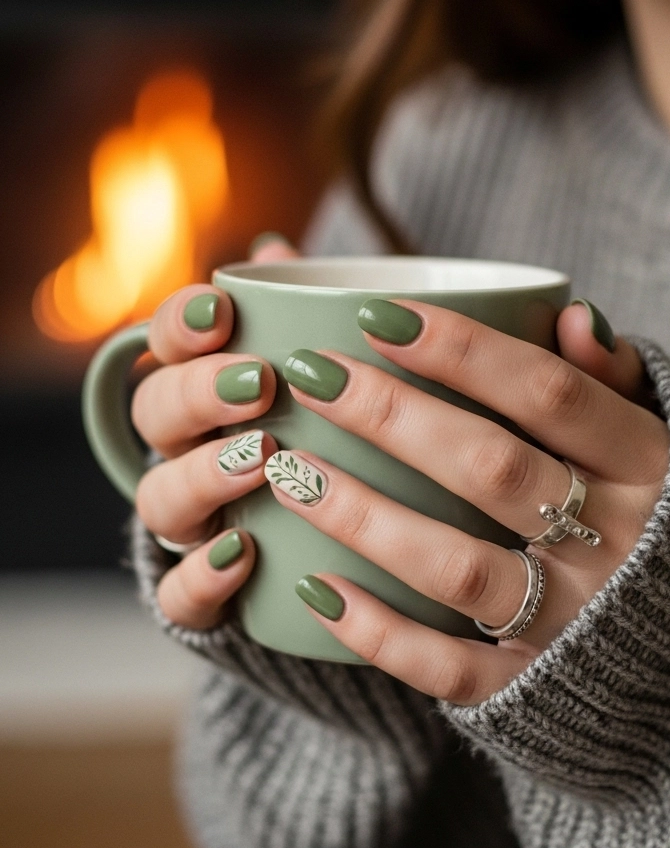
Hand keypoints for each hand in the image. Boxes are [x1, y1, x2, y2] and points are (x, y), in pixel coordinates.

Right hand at [132, 235, 296, 627]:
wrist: (337, 555)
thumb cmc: (331, 439)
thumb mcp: (333, 375)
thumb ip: (306, 317)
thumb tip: (279, 253)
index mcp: (204, 388)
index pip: (164, 342)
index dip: (180, 323)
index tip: (222, 309)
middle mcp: (184, 452)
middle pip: (155, 413)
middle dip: (197, 392)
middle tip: (258, 383)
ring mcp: (191, 525)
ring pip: (159, 498)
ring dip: (203, 475)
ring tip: (259, 460)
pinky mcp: (207, 595)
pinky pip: (180, 594)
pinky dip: (204, 575)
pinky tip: (244, 553)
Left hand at [265, 301, 669, 703]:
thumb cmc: (668, 524)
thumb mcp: (669, 443)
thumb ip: (614, 381)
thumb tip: (570, 314)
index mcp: (649, 468)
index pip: (548, 393)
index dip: (461, 350)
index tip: (375, 315)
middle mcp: (617, 545)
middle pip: (491, 468)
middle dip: (391, 417)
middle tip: (310, 376)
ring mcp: (577, 625)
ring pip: (459, 569)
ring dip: (365, 518)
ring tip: (290, 472)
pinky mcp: (538, 692)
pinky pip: (449, 668)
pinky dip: (379, 632)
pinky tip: (313, 586)